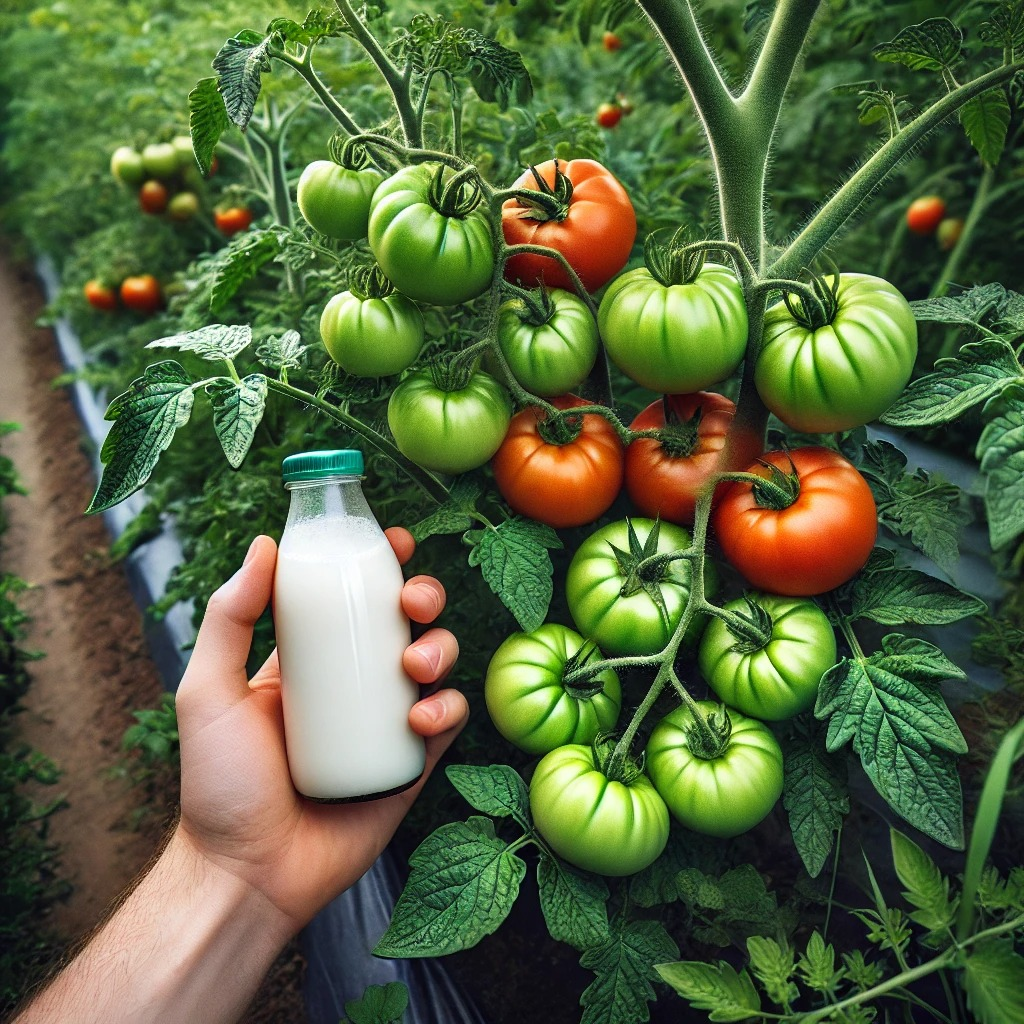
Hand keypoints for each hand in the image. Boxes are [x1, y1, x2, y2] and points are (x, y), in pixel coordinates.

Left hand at [172, 529, 466, 932]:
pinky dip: (447, 708)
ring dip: (442, 646)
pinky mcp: (411, 763)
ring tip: (414, 662)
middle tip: (412, 600)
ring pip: (436, 663)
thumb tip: (264, 546)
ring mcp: (384, 723)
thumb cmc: (219, 785)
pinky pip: (447, 721)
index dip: (377, 565)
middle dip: (422, 596)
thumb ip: (229, 619)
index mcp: (309, 662)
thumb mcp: (208, 691)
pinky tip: (420, 716)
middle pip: (405, 621)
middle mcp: (352, 685)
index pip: (350, 599)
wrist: (249, 873)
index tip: (394, 541)